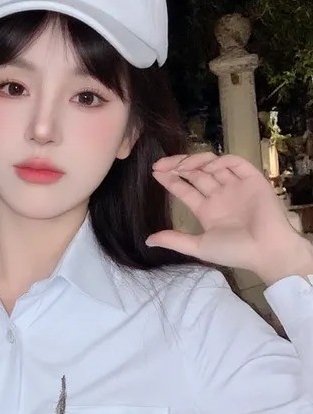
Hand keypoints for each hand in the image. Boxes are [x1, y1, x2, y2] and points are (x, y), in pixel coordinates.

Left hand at [147, 152, 305, 277]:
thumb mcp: (199, 246)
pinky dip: (221, 162)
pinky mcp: (252, 179)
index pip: (185, 189)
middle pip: (195, 173)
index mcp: (207, 210)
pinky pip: (235, 163)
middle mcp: (219, 195)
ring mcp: (235, 186)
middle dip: (177, 166)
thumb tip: (148, 240)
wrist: (266, 250)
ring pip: (212, 164)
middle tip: (161, 164)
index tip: (154, 171)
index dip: (170, 179)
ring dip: (196, 162)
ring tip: (182, 166)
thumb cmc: (235, 251)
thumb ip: (175, 240)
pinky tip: (208, 168)